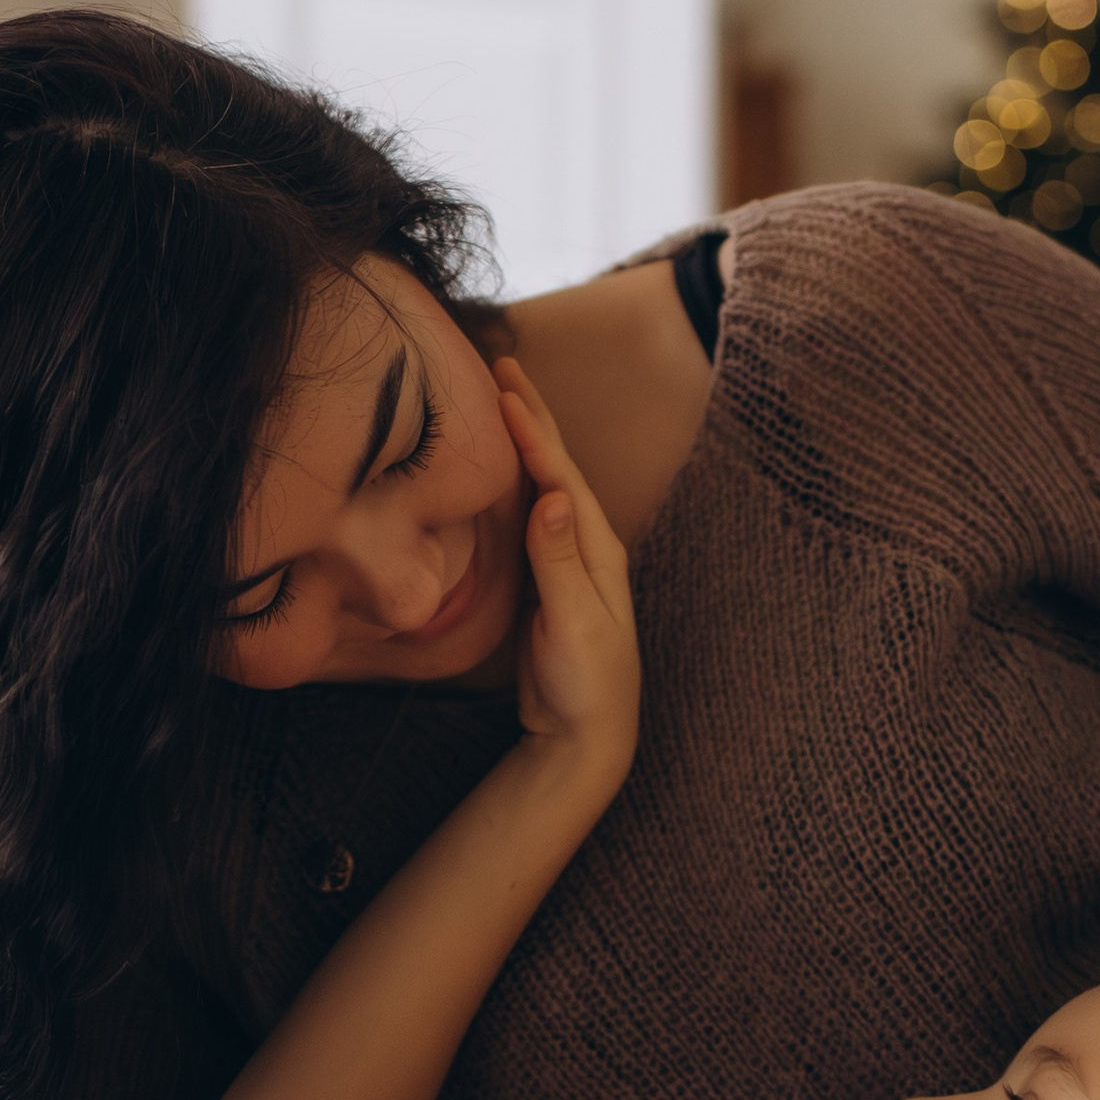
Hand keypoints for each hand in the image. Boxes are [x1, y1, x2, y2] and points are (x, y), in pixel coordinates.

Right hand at [492, 357, 638, 786]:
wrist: (587, 735)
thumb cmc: (585, 684)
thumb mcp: (573, 624)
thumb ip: (560, 561)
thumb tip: (555, 497)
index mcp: (597, 550)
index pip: (560, 476)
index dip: (532, 431)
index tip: (503, 387)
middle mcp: (587, 545)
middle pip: (557, 467)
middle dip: (532, 415)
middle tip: (503, 364)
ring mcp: (568, 560)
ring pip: (544, 483)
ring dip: (525, 439)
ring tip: (502, 397)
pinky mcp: (548, 578)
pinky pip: (531, 511)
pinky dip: (517, 477)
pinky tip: (503, 466)